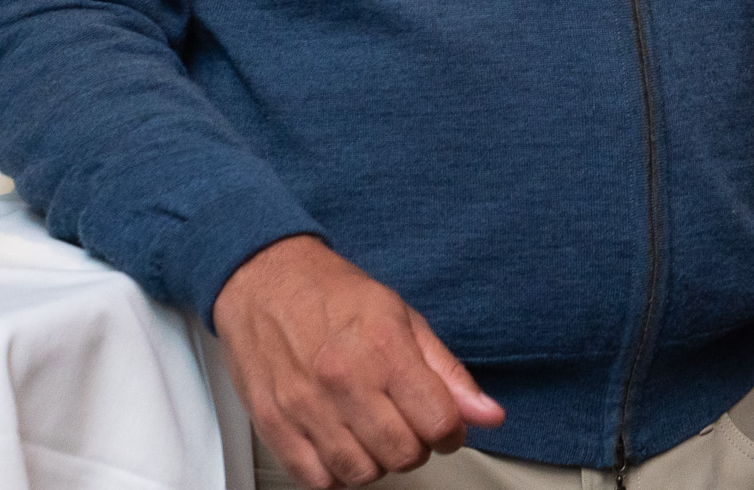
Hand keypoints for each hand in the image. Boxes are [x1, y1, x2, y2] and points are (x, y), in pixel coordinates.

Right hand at [213, 235, 503, 488]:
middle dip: (417, 447)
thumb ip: (447, 372)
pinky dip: (337, 474)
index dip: (453, 431)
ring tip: (375, 435)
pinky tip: (343, 446)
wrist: (266, 283)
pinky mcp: (274, 425)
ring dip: (378, 462)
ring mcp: (305, 407)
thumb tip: (488, 414)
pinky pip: (317, 480)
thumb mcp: (405, 318)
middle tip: (409, 426)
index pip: (438, 422)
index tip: (446, 424)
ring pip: (361, 473)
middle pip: (403, 454)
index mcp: (384, 348)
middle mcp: (343, 380)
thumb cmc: (335, 296)